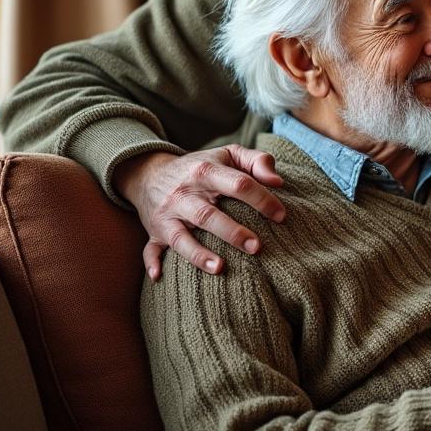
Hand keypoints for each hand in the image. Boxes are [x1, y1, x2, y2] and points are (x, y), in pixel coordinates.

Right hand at [115, 146, 285, 279]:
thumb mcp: (229, 154)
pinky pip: (149, 249)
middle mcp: (184, 194)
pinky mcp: (154, 231)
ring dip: (198, 254)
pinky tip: (158, 276)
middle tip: (257, 247)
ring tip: (220, 267)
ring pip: (180, 236)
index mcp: (206, 171)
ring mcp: (167, 214)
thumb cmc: (202, 166)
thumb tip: (278, 182)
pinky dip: (151, 262)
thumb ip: (257, 162)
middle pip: (207, 215)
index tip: (281, 216)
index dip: (262, 199)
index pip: (238, 184)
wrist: (149, 172)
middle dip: (232, 232)